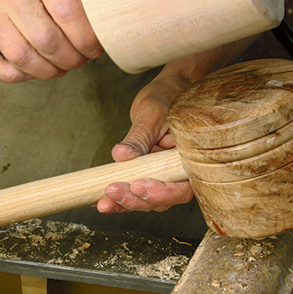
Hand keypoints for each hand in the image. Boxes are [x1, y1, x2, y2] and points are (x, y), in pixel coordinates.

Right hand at [0, 0, 101, 81]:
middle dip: (71, 59)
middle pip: (46, 39)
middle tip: (80, 60)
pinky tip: (33, 69)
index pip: (66, 11)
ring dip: (48, 71)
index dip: (86, 38)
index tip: (94, 47)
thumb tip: (106, 24)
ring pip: (22, 56)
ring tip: (60, 67)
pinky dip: (18, 76)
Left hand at [97, 76, 194, 213]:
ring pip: (149, 200)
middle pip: (164, 199)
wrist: (167, 90)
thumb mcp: (152, 113)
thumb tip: (121, 155)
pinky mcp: (151, 174)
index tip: (137, 185)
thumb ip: (138, 138)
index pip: (182, 187)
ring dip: (125, 203)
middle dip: (136, 201)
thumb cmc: (168, 97)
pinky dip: (120, 197)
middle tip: (111, 191)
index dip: (161, 192)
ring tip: (103, 202)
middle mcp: (182, 172)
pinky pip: (137, 190)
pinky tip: (100, 200)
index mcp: (192, 158)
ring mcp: (166, 175)